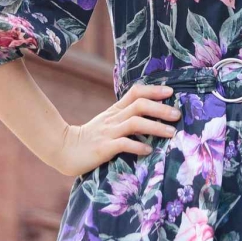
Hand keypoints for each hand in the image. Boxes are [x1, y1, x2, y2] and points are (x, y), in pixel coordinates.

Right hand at [50, 82, 182, 176]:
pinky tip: (148, 150)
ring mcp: (108, 133)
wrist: (64, 149)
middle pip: (139, 106)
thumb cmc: (91, 137)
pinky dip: (138, 146)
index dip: (153, 90)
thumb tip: (151, 115)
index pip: (135, 92)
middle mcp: (114, 119)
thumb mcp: (108, 122)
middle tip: (178, 115)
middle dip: (160, 109)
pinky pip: (123, 144)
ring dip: (155, 127)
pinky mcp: (103, 148)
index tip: (171, 92)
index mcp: (115, 110)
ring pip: (135, 123)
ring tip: (171, 133)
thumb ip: (125, 116)